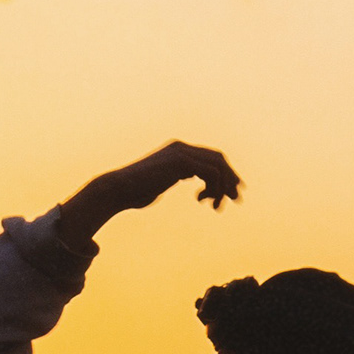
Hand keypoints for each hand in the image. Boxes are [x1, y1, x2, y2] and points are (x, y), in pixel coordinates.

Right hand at [60, 141, 239, 243]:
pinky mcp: (181, 162)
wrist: (118, 189)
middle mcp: (182, 148)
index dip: (226, 174)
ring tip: (217, 206)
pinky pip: (211, 173)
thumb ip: (174, 179)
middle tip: (235, 199)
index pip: (212, 158)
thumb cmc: (135, 192)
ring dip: (223, 187)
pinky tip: (201, 201)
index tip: (231, 193)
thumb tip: (185, 187)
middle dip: (230, 179)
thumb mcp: (160, 183)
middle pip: (219, 159)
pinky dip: (213, 188)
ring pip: (219, 165)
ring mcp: (181, 153)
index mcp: (178, 151)